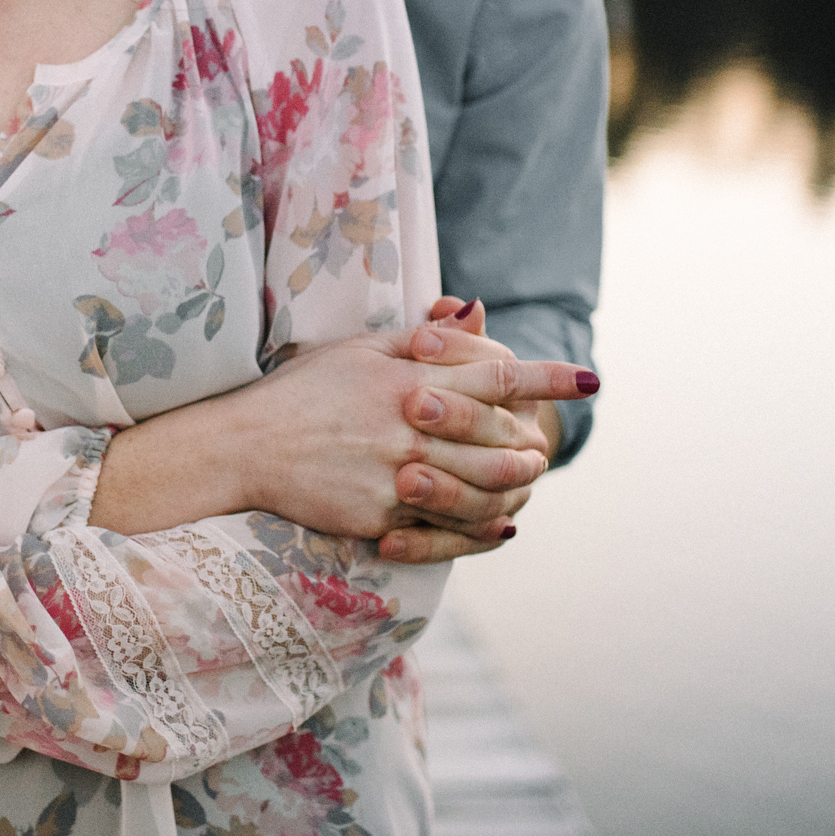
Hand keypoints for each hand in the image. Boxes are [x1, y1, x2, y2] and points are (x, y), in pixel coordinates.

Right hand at [89, 303, 592, 560]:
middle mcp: (409, 423)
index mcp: (408, 376)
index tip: (588, 379)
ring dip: (514, 481)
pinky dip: (480, 525)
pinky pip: (447, 526)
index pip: (494, 372)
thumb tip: (473, 309)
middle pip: (497, 434)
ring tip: (528, 476)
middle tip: (545, 443)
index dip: (546, 378)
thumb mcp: (361, 348)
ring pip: (482, 484)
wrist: (245, 446)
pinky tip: (499, 522)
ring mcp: (396, 472)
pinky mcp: (381, 514)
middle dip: (529, 439)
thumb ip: (423, 335)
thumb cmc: (304, 390)